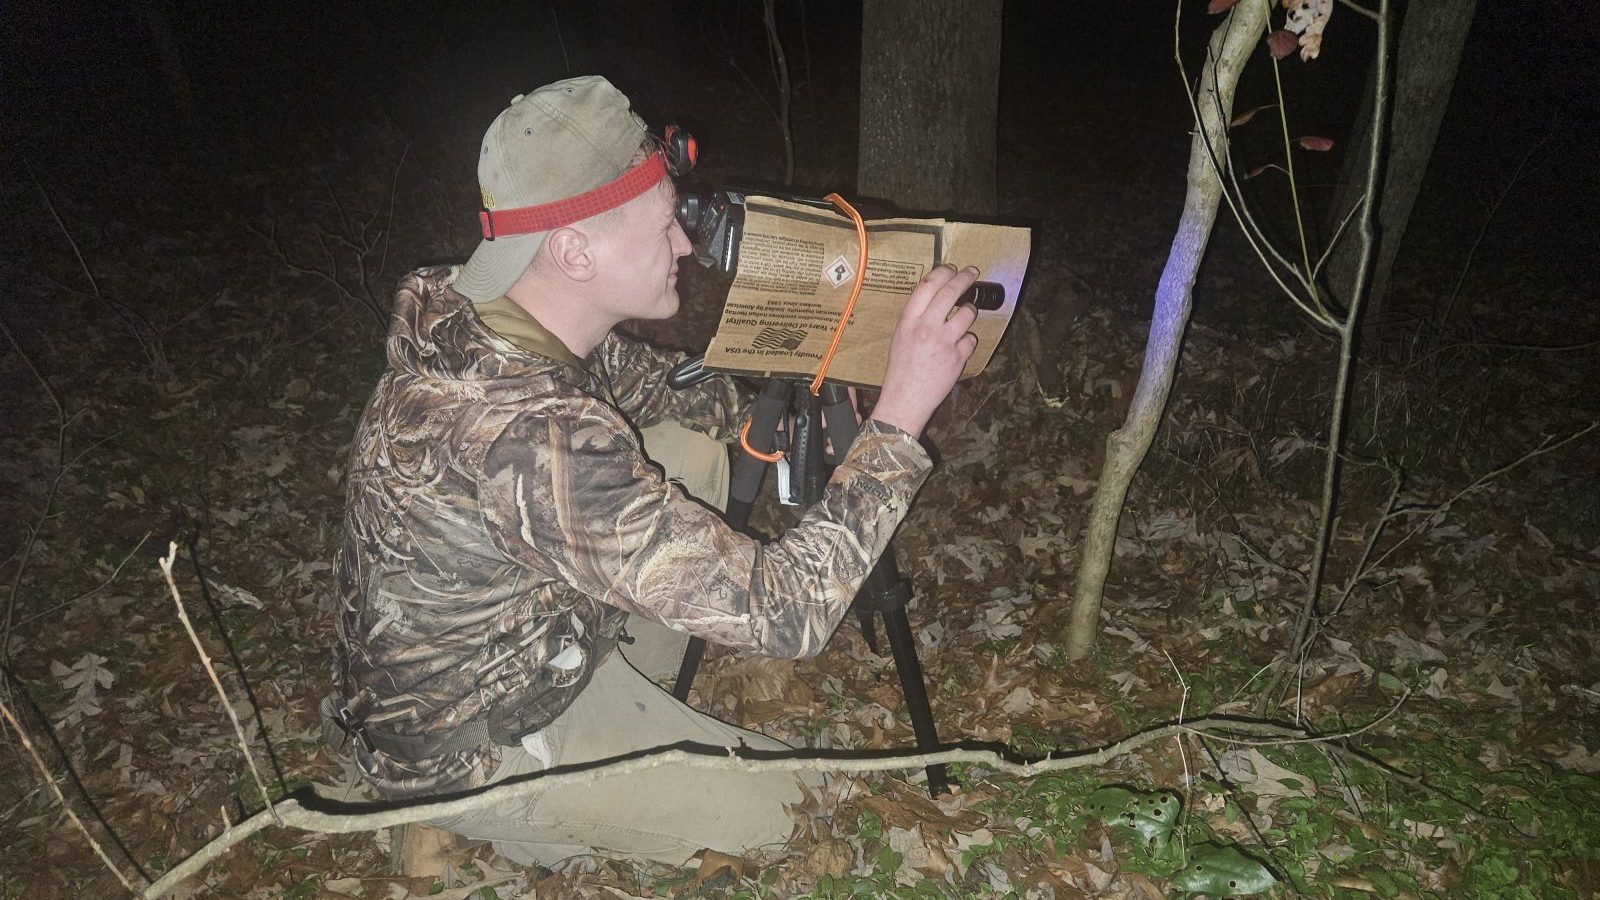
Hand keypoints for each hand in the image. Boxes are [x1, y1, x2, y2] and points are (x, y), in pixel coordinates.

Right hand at [869, 264, 979, 438]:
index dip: (943, 272)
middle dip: (964, 278)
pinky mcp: (957, 358)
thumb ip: (916, 316)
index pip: (928, 285)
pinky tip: (958, 346)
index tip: (951, 268)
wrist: (904, 400)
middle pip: (951, 292)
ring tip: (964, 315)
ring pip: (967, 313)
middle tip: (971, 272)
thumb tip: (935, 294)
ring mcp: (943, 342)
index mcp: (907, 321)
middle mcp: (925, 328)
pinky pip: (971, 339)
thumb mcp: (899, 336)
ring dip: (969, 311)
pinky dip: (967, 341)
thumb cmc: (900, 370)